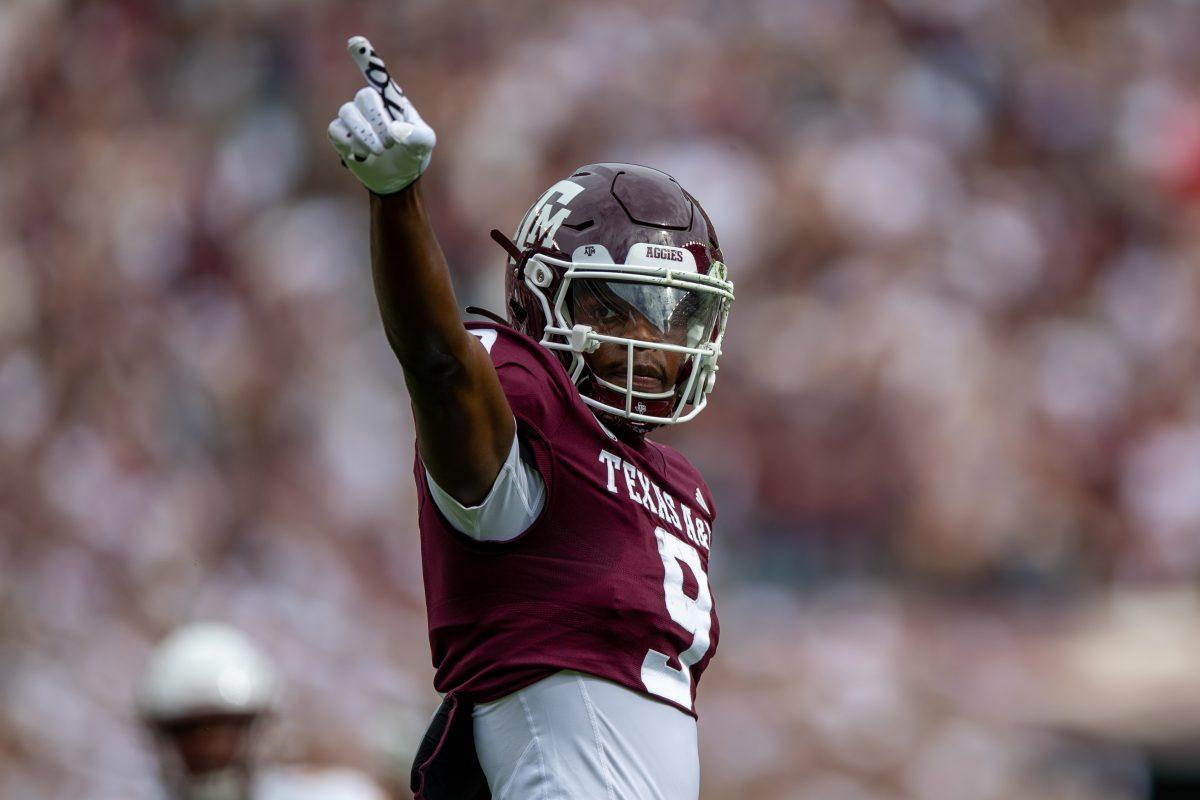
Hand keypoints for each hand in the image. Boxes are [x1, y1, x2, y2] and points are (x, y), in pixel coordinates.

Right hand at [327, 36, 436, 194]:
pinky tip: (362, 155)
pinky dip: (350, 144)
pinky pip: (336, 130)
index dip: (365, 56)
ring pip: (347, 112)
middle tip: (390, 142)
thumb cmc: (413, 154)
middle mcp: (370, 103)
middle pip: (364, 96)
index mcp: (391, 98)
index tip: (355, 42)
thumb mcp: (424, 144)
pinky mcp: (341, 135)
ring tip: (379, 151)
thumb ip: (417, 135)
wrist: (397, 179)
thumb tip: (395, 131)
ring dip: (365, 134)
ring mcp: (354, 118)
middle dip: (378, 120)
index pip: (376, 72)